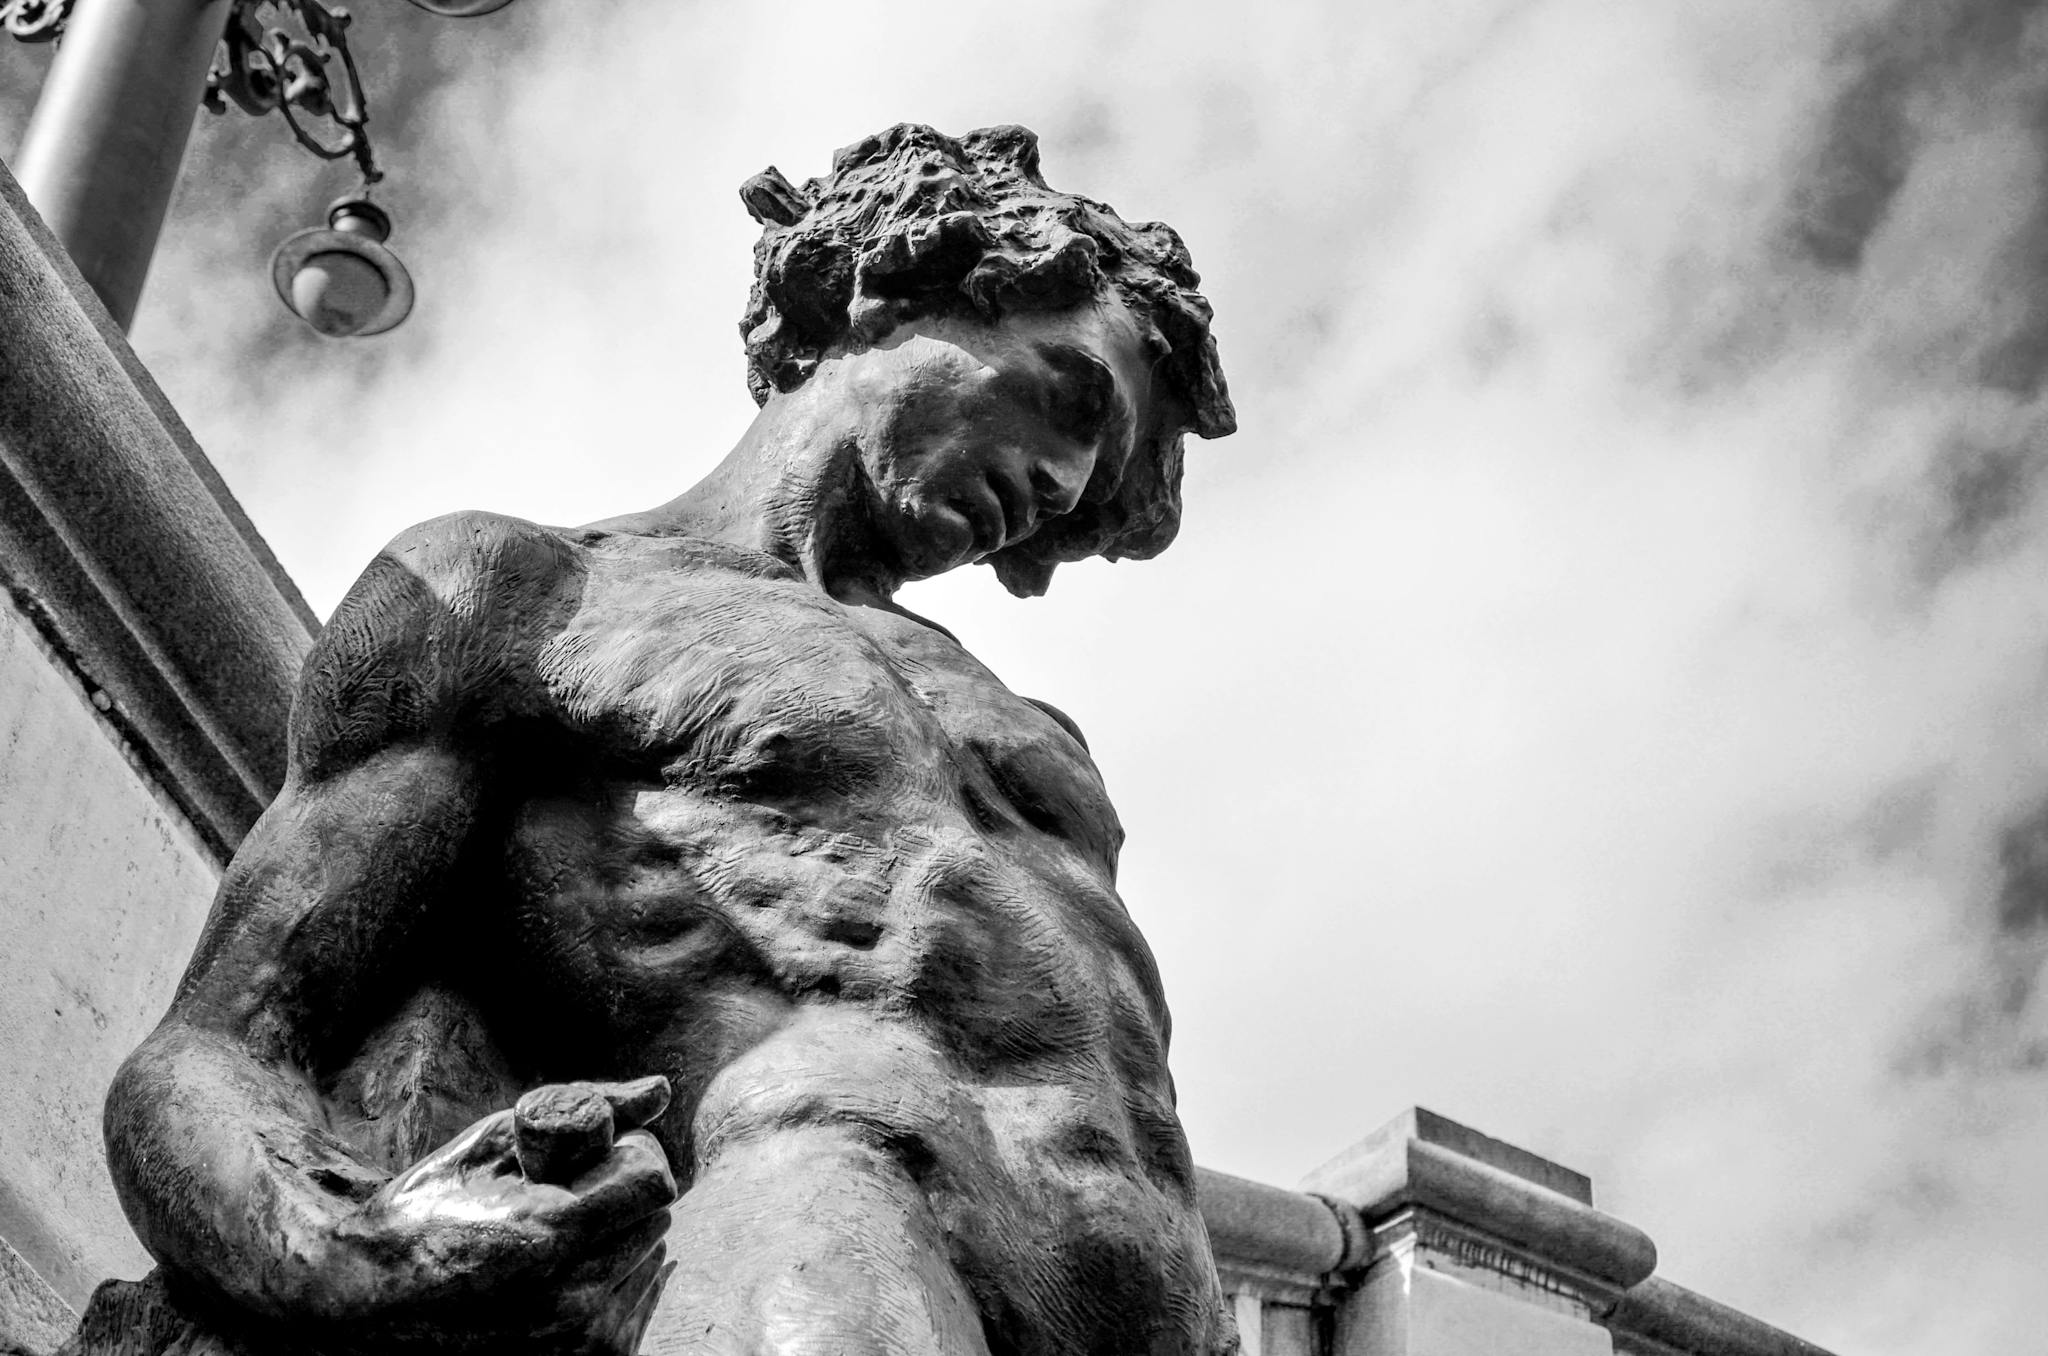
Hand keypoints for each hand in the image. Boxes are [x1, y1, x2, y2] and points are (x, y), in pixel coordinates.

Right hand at [344, 1077, 677, 1354]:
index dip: (632, 1158)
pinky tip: (567, 1275)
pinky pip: (634, 1313)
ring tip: (558, 1240)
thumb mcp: (491, 1144)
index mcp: (550, 1233)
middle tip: (573, 1196)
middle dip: (624, 1199)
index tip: (600, 1158)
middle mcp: (571, 1296)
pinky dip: (614, 1287)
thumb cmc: (423, 1213)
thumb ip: (584, 1111)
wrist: (361, 1305)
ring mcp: (575, 1342)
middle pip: (654, 1223)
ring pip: (648, 1266)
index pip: (654, 1183)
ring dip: (620, 1243)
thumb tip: (659, 1091)